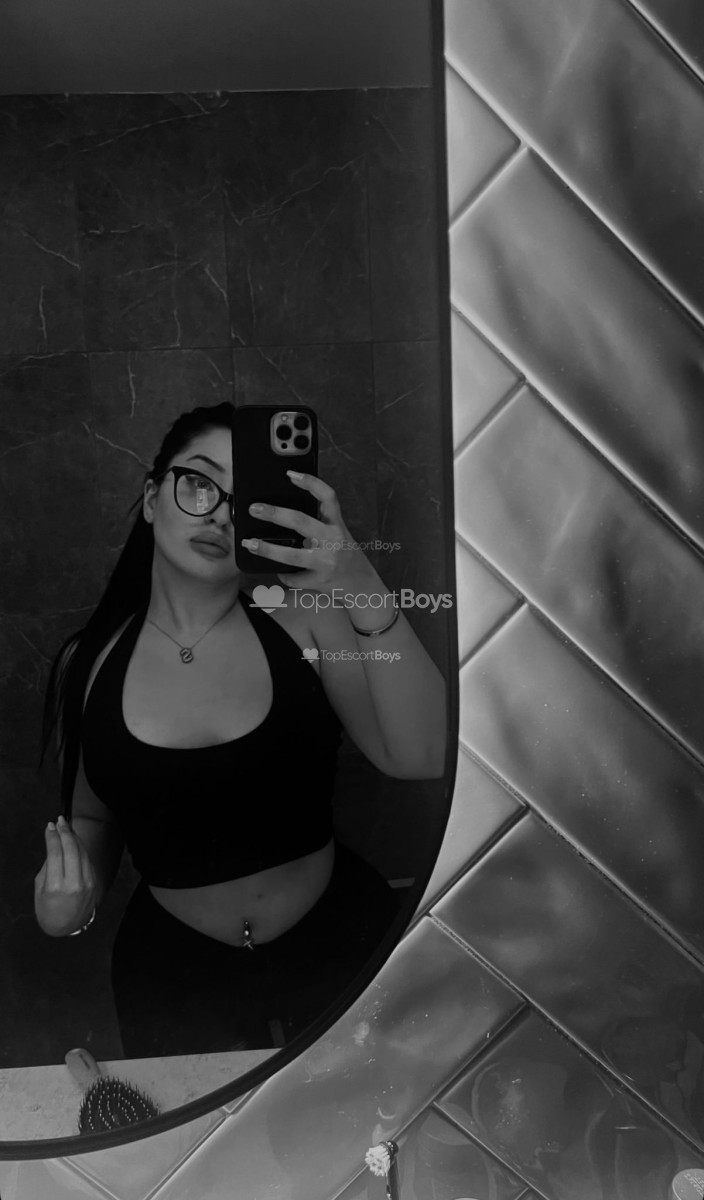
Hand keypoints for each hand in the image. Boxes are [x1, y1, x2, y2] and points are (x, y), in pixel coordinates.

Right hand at [34, 815, 96, 936]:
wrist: (66, 926)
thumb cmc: (48, 907)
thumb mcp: (40, 888)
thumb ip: (47, 866)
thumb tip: (54, 844)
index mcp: (55, 886)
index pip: (55, 853)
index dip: (52, 836)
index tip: (49, 826)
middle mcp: (73, 884)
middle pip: (71, 848)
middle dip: (65, 831)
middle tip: (59, 821)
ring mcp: (86, 883)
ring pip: (82, 851)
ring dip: (74, 837)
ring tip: (66, 827)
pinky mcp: (94, 882)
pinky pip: (87, 859)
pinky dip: (80, 847)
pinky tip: (74, 840)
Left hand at [243, 471, 377, 592]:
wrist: (364, 585)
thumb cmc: (346, 556)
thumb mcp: (338, 534)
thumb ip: (320, 523)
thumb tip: (284, 514)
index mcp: (338, 526)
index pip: (327, 497)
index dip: (310, 483)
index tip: (290, 474)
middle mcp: (333, 541)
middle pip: (300, 521)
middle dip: (274, 514)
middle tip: (254, 509)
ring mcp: (326, 562)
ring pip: (291, 555)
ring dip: (267, 549)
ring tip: (250, 543)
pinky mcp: (319, 581)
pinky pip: (293, 577)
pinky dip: (284, 575)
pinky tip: (280, 572)